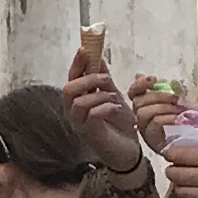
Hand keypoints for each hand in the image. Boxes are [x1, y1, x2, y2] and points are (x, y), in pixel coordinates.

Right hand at [64, 59, 146, 184]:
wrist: (129, 149)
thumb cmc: (119, 124)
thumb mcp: (113, 95)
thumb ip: (103, 80)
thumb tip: (98, 58)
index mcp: (78, 99)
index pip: (72, 77)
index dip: (77, 62)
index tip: (86, 48)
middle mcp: (73, 111)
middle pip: (68, 88)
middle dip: (88, 79)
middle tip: (106, 78)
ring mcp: (78, 123)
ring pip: (78, 102)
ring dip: (99, 95)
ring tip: (115, 98)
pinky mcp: (88, 134)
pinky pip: (91, 115)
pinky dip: (105, 107)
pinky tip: (116, 108)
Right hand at [127, 81, 184, 151]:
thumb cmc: (194, 119)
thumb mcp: (181, 99)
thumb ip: (163, 89)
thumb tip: (140, 75)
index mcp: (148, 107)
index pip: (133, 94)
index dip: (139, 84)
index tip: (154, 79)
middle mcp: (143, 120)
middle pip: (137, 103)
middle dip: (157, 96)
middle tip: (175, 97)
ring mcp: (147, 132)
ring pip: (143, 113)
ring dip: (163, 107)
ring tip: (179, 109)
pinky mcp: (154, 142)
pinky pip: (155, 124)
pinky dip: (167, 117)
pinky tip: (178, 118)